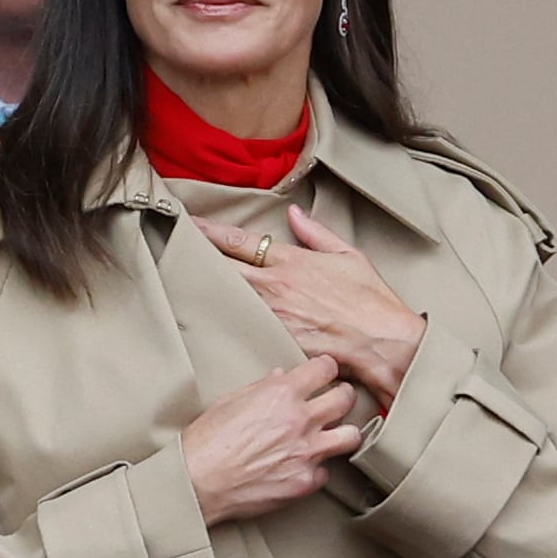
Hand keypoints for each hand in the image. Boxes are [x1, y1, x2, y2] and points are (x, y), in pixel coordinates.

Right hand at [180, 354, 364, 526]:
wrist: (197, 482)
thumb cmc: (205, 441)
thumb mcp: (229, 401)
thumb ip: (261, 387)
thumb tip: (279, 378)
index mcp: (280, 394)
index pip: (324, 369)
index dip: (325, 369)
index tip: (324, 372)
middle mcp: (300, 420)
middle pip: (345, 399)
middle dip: (342, 396)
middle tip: (336, 400)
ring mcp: (307, 453)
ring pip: (351, 436)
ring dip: (342, 433)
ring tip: (331, 435)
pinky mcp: (306, 481)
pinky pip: (325, 471)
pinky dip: (314, 468)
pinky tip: (300, 467)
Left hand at [195, 206, 425, 406]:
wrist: (383, 343)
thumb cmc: (372, 301)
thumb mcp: (349, 256)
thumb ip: (317, 233)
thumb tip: (294, 214)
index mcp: (291, 261)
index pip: (239, 241)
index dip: (210, 231)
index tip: (190, 224)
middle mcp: (275, 286)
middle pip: (222, 267)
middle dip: (197, 256)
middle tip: (173, 248)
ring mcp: (272, 314)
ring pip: (227, 295)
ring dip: (206, 286)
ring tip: (181, 279)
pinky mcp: (274, 338)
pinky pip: (241, 324)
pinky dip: (224, 318)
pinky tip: (208, 316)